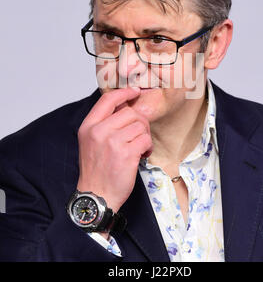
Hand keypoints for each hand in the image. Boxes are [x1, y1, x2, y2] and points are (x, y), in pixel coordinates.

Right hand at [77, 87, 152, 212]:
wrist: (96, 197)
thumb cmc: (96, 170)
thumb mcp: (90, 142)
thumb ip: (103, 123)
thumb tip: (124, 107)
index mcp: (89, 126)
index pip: (107, 99)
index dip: (124, 92)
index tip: (134, 92)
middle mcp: (99, 131)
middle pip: (129, 112)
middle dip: (140, 121)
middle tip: (140, 134)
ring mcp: (112, 142)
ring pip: (140, 125)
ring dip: (145, 135)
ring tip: (140, 147)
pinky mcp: (126, 154)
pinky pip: (145, 139)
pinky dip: (148, 147)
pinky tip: (142, 155)